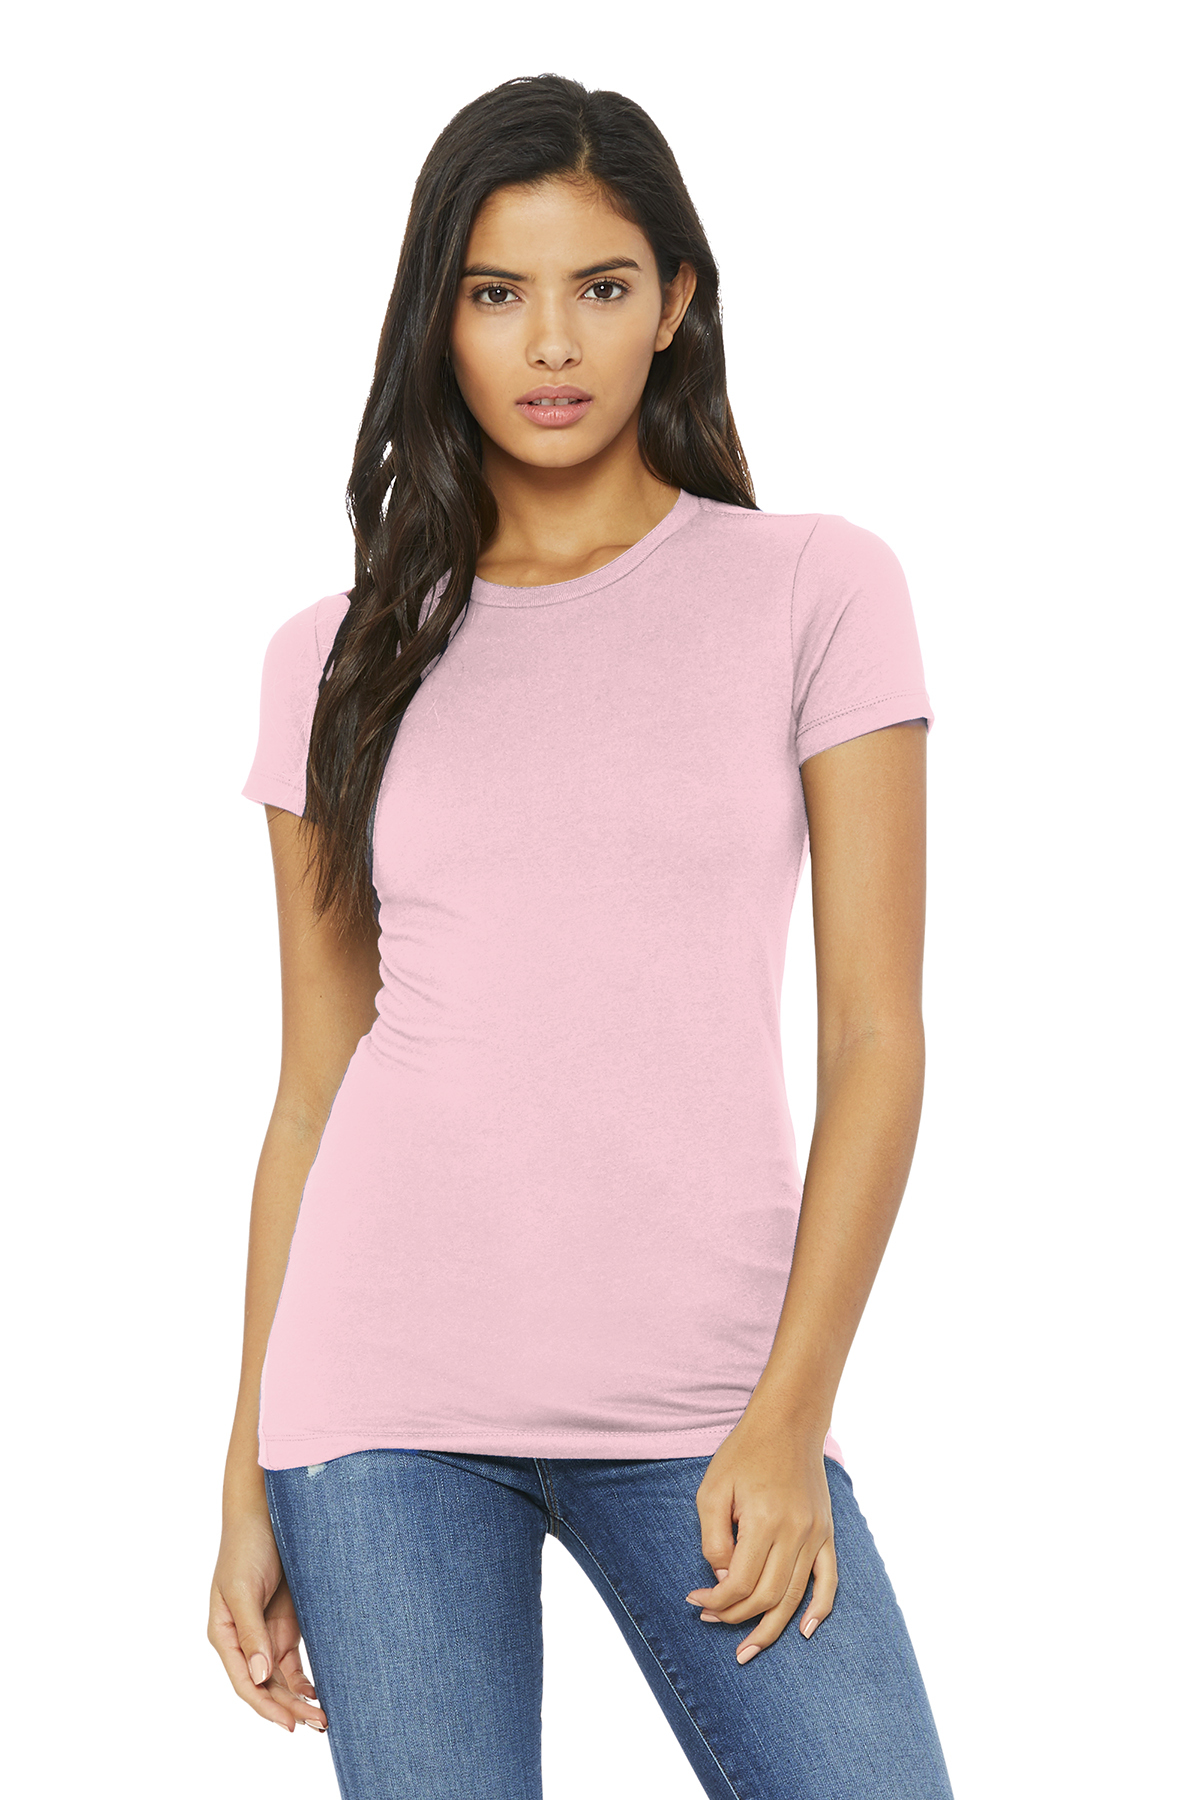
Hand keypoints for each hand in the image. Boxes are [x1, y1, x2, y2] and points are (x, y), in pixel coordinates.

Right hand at [208, 1509, 327, 1732]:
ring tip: (323, 1717)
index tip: (289, 1724)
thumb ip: (251, 1633)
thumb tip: (261, 1677)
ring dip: (299, 1699)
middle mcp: (244, 1641)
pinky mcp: (284, 1624)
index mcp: (224, 1635)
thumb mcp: (243, 1589)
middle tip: (318, 1724)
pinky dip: (304, 1680)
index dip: (266, 1707)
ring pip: (281, 1679)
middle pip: (265, 1686)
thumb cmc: (246, 1547)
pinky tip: (318, 1692)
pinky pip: (293, 1662)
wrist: (266, 1512)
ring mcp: (265, 1633)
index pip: (245, 1682)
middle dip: (289, 1708)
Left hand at [685, 1405, 837, 1663]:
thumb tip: (723, 1579)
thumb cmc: (743, 1454)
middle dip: (736, 1617)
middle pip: (768, 1597)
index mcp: (765, 1520)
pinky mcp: (827, 1533)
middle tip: (709, 1620)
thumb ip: (714, 1538)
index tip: (694, 1600)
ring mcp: (816, 1534)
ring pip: (796, 1597)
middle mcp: (796, 1532)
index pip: (741, 1582)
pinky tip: (806, 1632)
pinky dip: (820, 1609)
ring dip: (771, 1627)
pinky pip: (830, 1580)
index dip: (715, 1600)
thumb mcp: (713, 1489)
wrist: (787, 1423)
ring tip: (748, 1647)